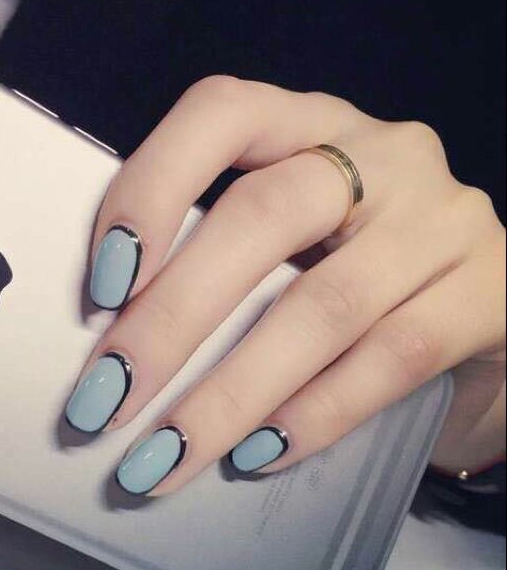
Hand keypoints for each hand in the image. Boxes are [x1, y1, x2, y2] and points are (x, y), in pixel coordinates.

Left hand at [64, 76, 505, 495]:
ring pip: (323, 306)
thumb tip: (116, 346)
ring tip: (166, 454)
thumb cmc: (348, 267)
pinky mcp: (489, 293)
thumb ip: (213, 259)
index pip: (220, 114)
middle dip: (172, 318)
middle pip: (263, 217)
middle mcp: (379, 154)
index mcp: (306, 123)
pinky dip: (314, 413)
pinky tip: (257, 452)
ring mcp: (441, 220)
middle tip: (107, 399)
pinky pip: (392, 357)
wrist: (475, 306)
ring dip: (230, 391)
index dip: (152, 187)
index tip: (101, 284)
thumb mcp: (283, 238)